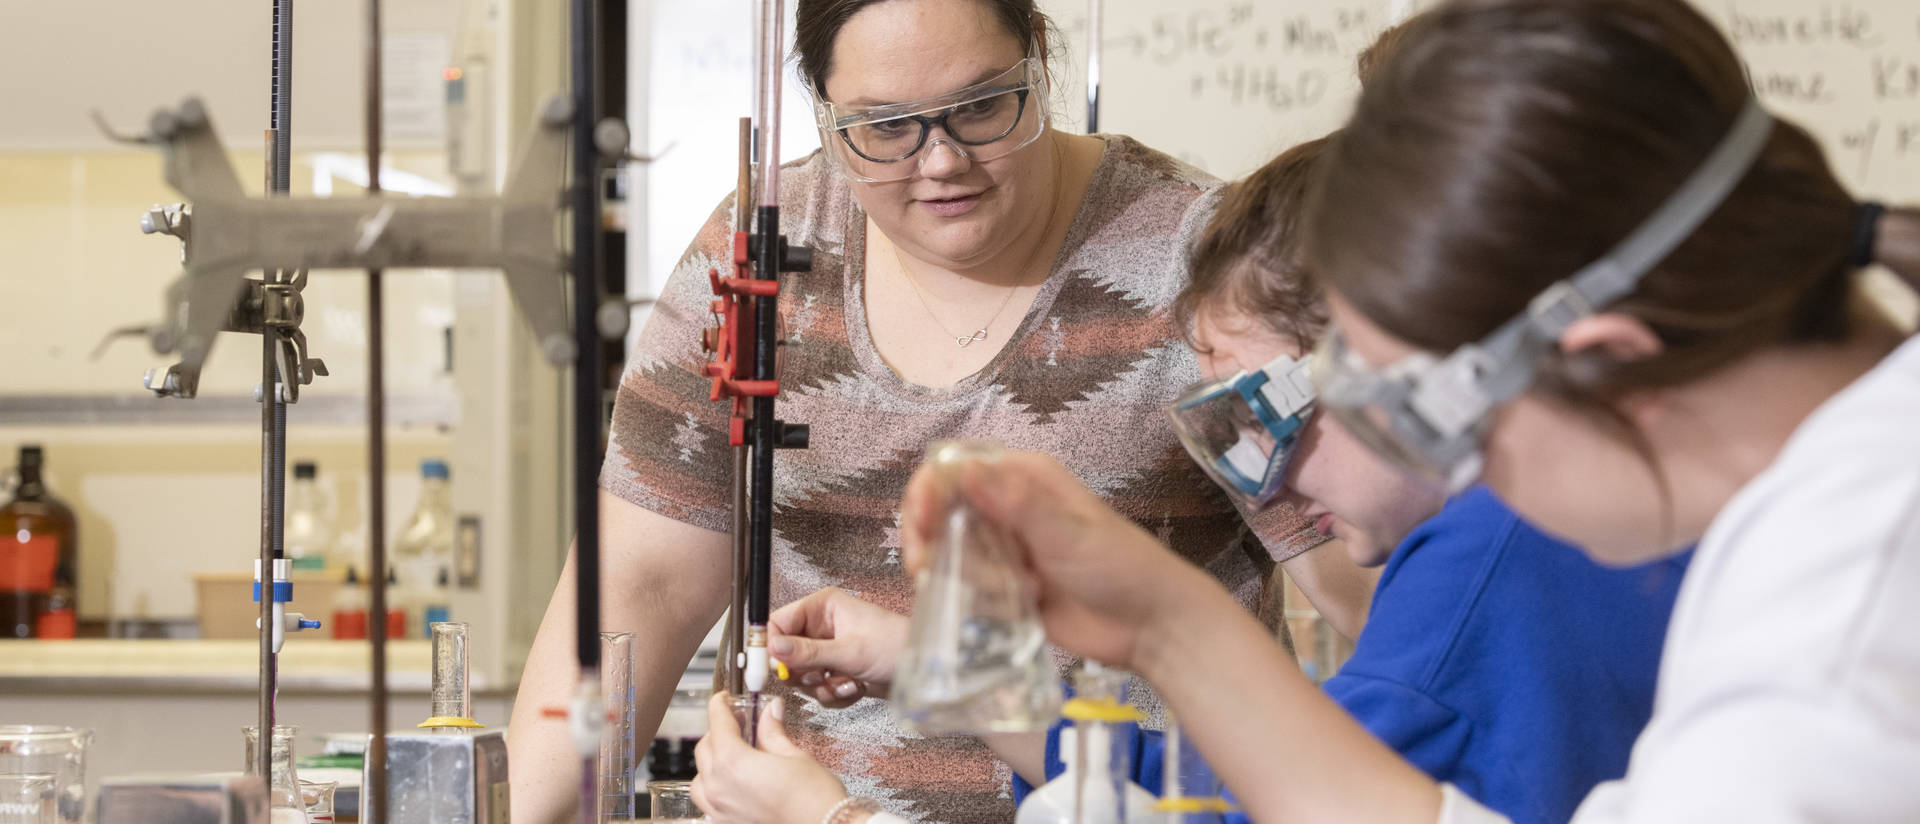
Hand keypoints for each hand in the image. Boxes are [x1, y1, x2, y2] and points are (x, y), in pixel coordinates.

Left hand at [691, 692, 846, 823]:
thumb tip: (770, 711)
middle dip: (719, 730)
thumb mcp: (793, 755)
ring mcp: (719, 809)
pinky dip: (714, 786)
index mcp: (733, 762)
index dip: (720, 705)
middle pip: (705, 748)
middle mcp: (719, 787)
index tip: (724, 699)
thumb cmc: (812, 798)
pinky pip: (708, 801)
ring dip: (712, 760)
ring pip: (701, 776)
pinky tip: (734, 782)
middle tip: (739, 722)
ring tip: (734, 754)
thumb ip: (772, 732)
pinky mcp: (726, 823)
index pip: (717, 723)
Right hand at [771, 588, 907, 707]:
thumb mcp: (849, 651)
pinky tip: (854, 687)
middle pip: (785, 654)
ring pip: (801, 676)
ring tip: (846, 681)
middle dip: (803, 673)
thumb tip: (773, 649)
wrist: (922, 672)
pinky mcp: (836, 670)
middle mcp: (822, 626)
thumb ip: (807, 652)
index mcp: (822, 607)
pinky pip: (818, 689)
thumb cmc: (896, 647)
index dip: (770, 646)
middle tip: (820, 676)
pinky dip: (834, 694)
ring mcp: (828, 649)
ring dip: (822, 686)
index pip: (778, 622)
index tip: (770, 668)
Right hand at [898, 450, 1210, 670]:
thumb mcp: (1067, 532)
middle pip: (940, 511)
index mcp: (1023, 478)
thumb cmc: (1119, 567)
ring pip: (949, 553)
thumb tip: (962, 469)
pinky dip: (973, 600)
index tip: (921, 524)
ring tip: (1002, 594)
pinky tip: (1010, 610)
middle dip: (929, 539)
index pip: (954, 468)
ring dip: (960, 575)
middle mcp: (1007, 508)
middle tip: (928, 569)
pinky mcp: (1005, 589)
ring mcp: (1004, 550)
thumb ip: (1015, 503)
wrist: (1150, 626)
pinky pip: (966, 590)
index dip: (927, 491)